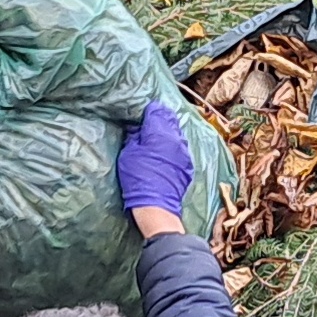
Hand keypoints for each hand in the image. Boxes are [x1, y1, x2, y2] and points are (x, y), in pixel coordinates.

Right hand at [117, 100, 194, 226]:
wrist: (156, 205)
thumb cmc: (138, 178)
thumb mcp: (128, 154)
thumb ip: (134, 137)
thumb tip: (137, 127)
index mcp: (160, 132)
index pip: (156, 110)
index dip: (148, 112)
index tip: (141, 117)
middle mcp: (176, 138)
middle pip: (170, 119)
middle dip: (160, 120)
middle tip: (148, 126)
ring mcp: (184, 152)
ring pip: (177, 134)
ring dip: (168, 134)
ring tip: (157, 140)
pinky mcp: (188, 164)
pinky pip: (181, 149)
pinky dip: (173, 148)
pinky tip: (165, 155)